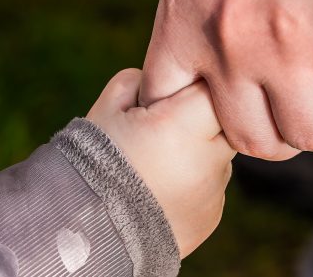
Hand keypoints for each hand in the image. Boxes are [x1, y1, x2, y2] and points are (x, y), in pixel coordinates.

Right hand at [87, 69, 235, 257]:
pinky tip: (161, 188)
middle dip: (200, 119)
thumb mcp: (106, 110)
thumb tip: (160, 80)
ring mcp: (213, 191)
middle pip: (225, 122)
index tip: (172, 97)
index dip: (192, 88)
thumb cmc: (92, 163)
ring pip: (219, 155)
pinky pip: (212, 185)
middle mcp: (208, 160)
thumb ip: (138, 82)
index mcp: (182, 126)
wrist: (88, 232)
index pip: (213, 89)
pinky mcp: (212, 214)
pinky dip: (194, 182)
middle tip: (166, 129)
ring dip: (198, 152)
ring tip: (157, 165)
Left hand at [140, 0, 312, 159]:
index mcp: (185, 20)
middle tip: (302, 116)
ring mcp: (289, 44)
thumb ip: (202, 6)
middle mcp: (230, 44)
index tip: (230, 114)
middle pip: (253, 139)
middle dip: (280, 136)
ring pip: (311, 135)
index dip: (200, 126)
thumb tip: (225, 43)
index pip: (169, 109)